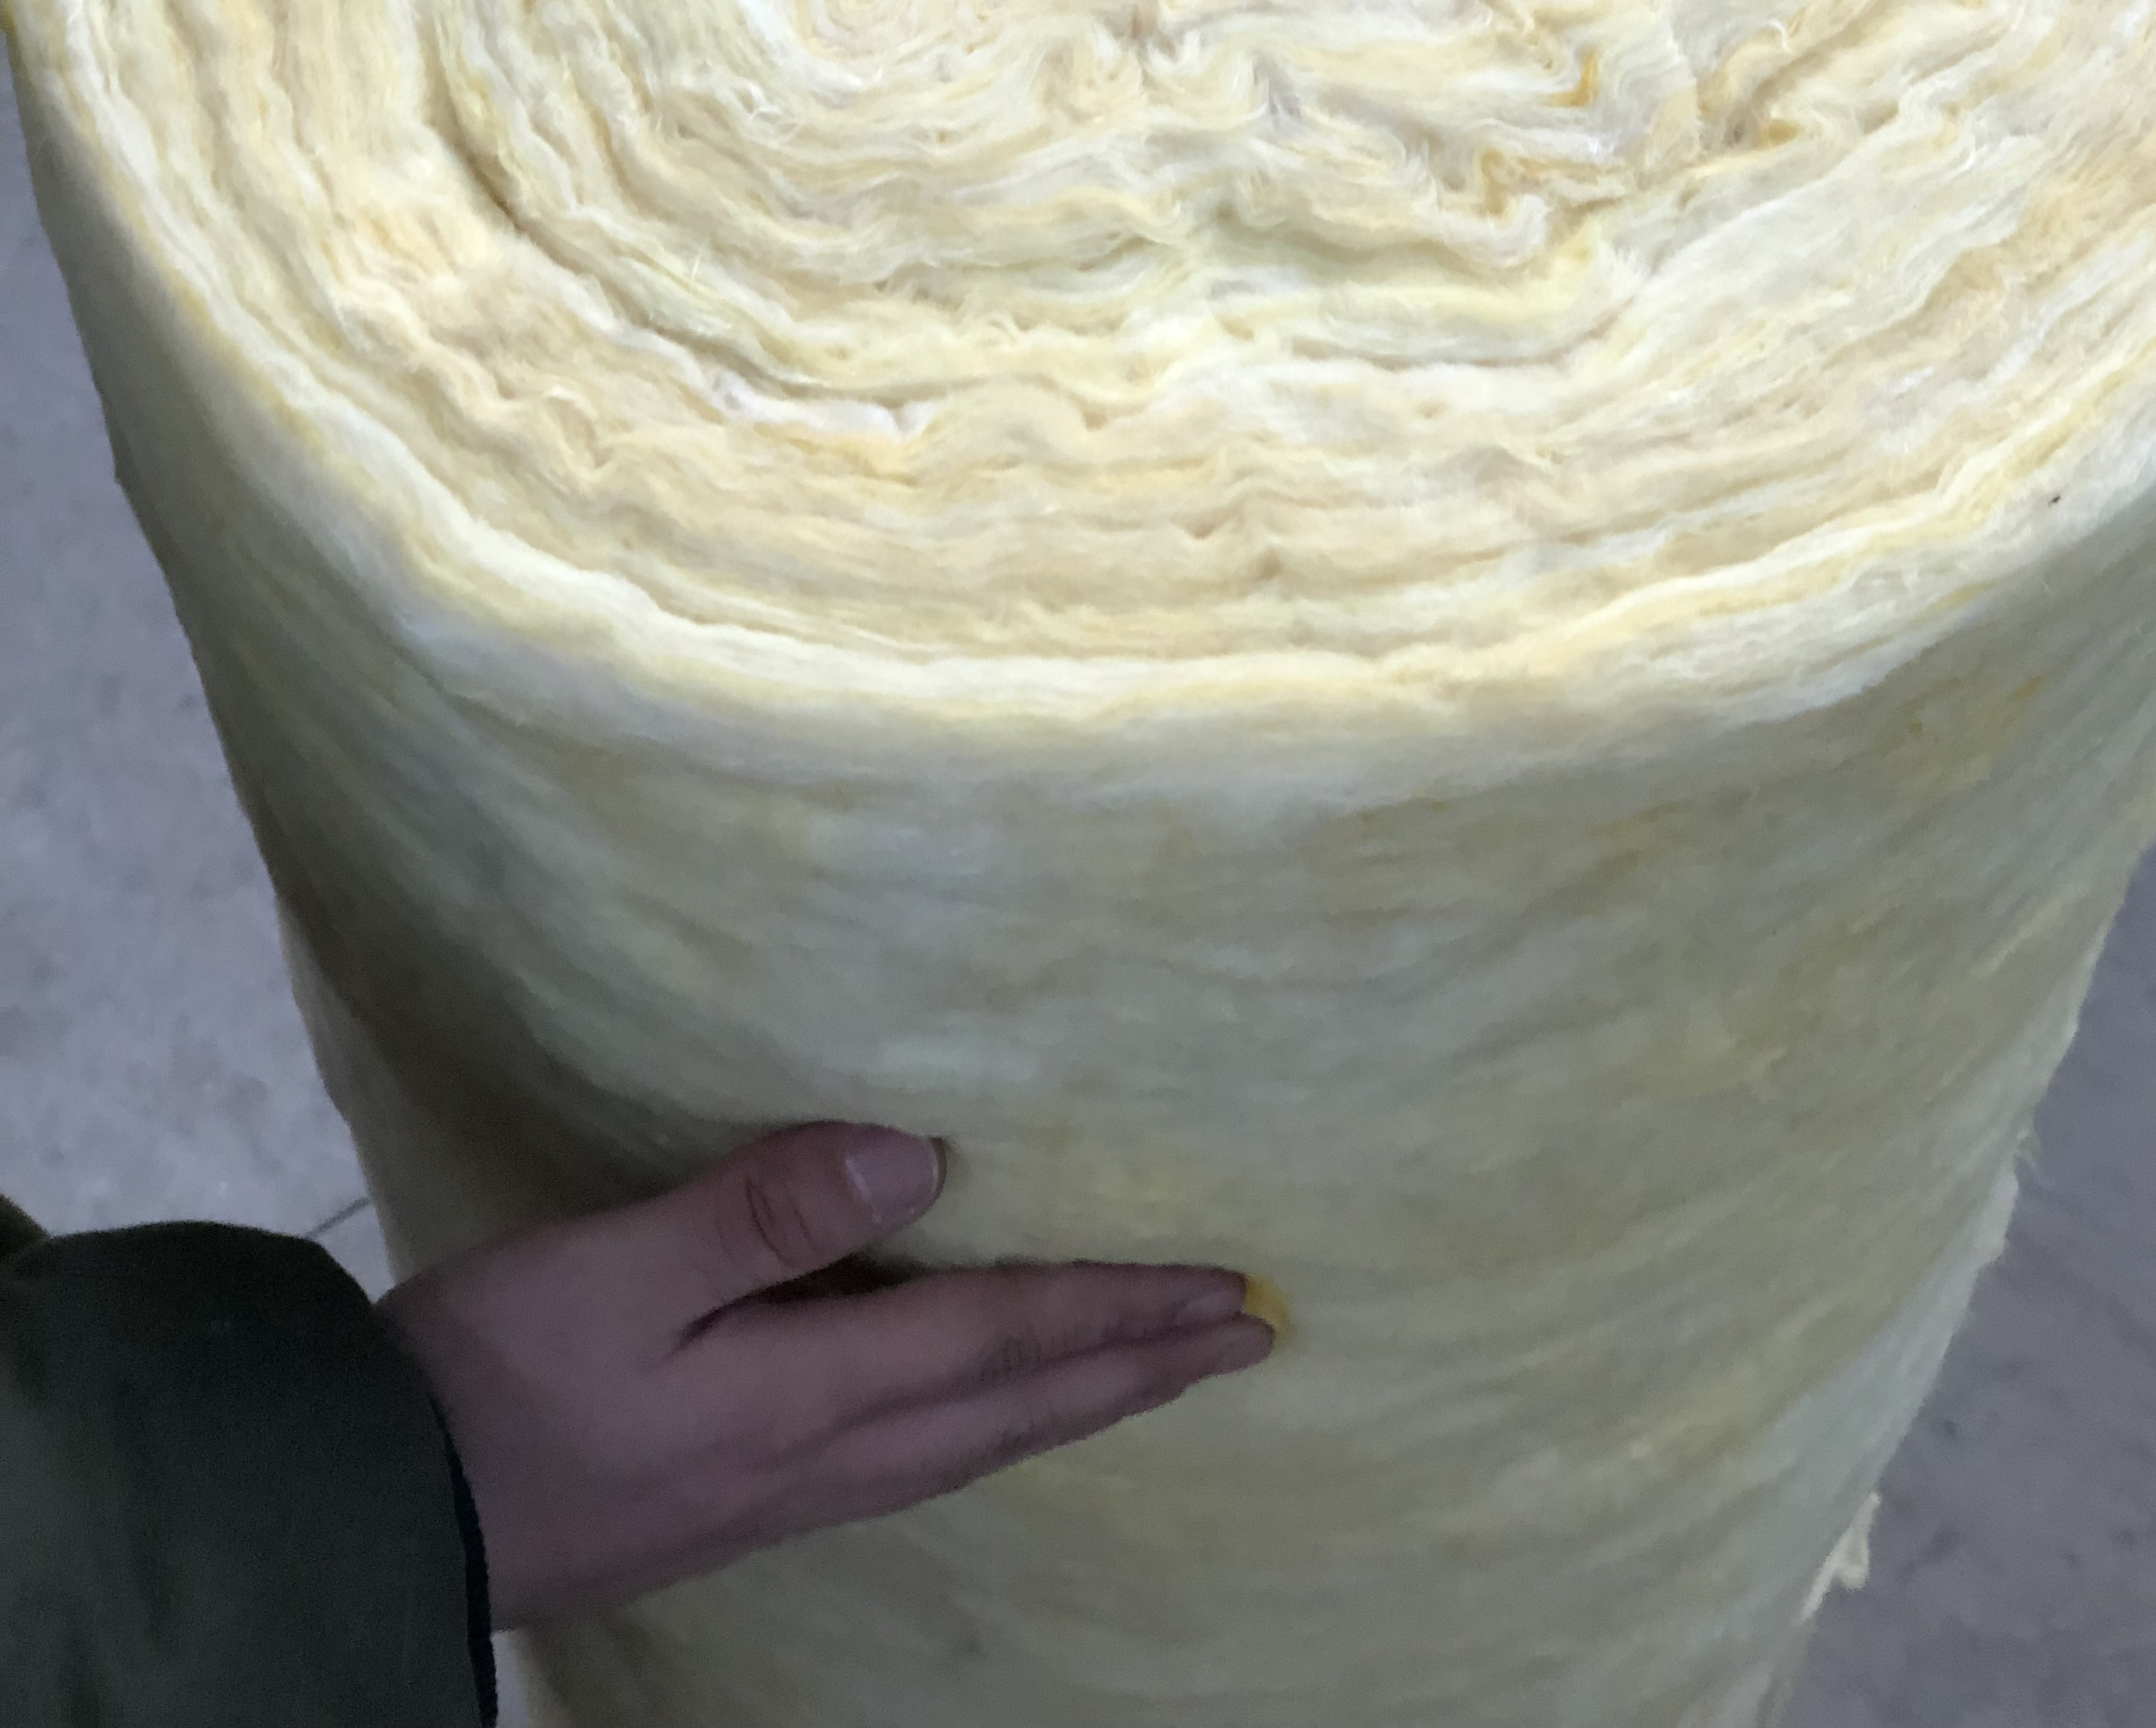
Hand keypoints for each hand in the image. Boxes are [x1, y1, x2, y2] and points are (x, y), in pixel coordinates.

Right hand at [379, 1122, 1273, 1628]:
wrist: (395, 1515)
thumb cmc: (496, 1375)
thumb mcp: (615, 1270)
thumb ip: (762, 1210)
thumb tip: (914, 1155)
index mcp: (810, 1390)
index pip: (1005, 1337)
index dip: (1122, 1307)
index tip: (1231, 1289)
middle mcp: (827, 1452)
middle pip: (1022, 1405)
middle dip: (1141, 1365)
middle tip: (1247, 1337)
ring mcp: (791, 1488)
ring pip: (985, 1442)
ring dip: (1083, 1399)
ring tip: (1156, 1370)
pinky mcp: (751, 1498)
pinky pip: (927, 1459)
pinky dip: (1003, 1426)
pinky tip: (997, 1416)